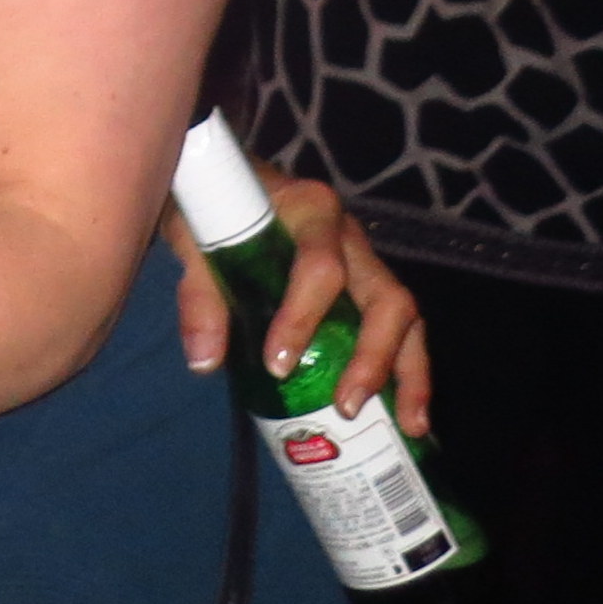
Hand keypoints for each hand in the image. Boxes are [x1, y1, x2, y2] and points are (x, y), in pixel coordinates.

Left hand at [166, 172, 430, 431]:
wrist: (226, 178)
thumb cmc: (213, 205)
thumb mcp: (194, 238)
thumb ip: (199, 294)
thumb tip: (205, 361)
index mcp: (309, 210)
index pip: (319, 268)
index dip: (303, 317)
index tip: (278, 364)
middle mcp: (348, 234)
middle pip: (385, 296)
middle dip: (373, 357)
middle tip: (346, 406)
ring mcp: (364, 257)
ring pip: (404, 314)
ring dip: (408, 371)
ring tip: (407, 425)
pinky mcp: (366, 281)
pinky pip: (400, 325)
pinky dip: (407, 368)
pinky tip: (406, 413)